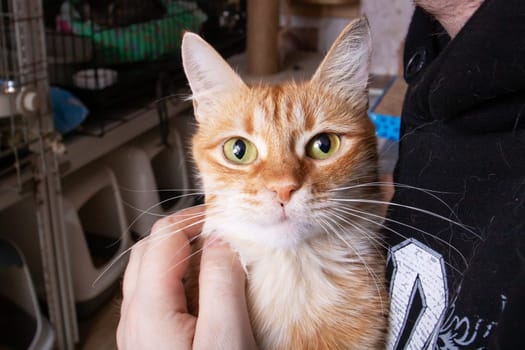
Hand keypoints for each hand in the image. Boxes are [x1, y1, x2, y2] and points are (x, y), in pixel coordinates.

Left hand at [117, 206, 256, 348]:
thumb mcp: (227, 337)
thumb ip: (222, 283)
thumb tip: (220, 241)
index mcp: (149, 309)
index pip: (164, 236)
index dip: (196, 219)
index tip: (226, 219)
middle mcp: (134, 319)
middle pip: (150, 249)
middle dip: (185, 232)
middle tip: (220, 232)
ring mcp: (137, 333)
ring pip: (149, 273)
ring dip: (180, 256)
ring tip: (216, 260)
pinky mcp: (148, 344)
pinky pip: (155, 298)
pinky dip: (178, 281)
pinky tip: (205, 294)